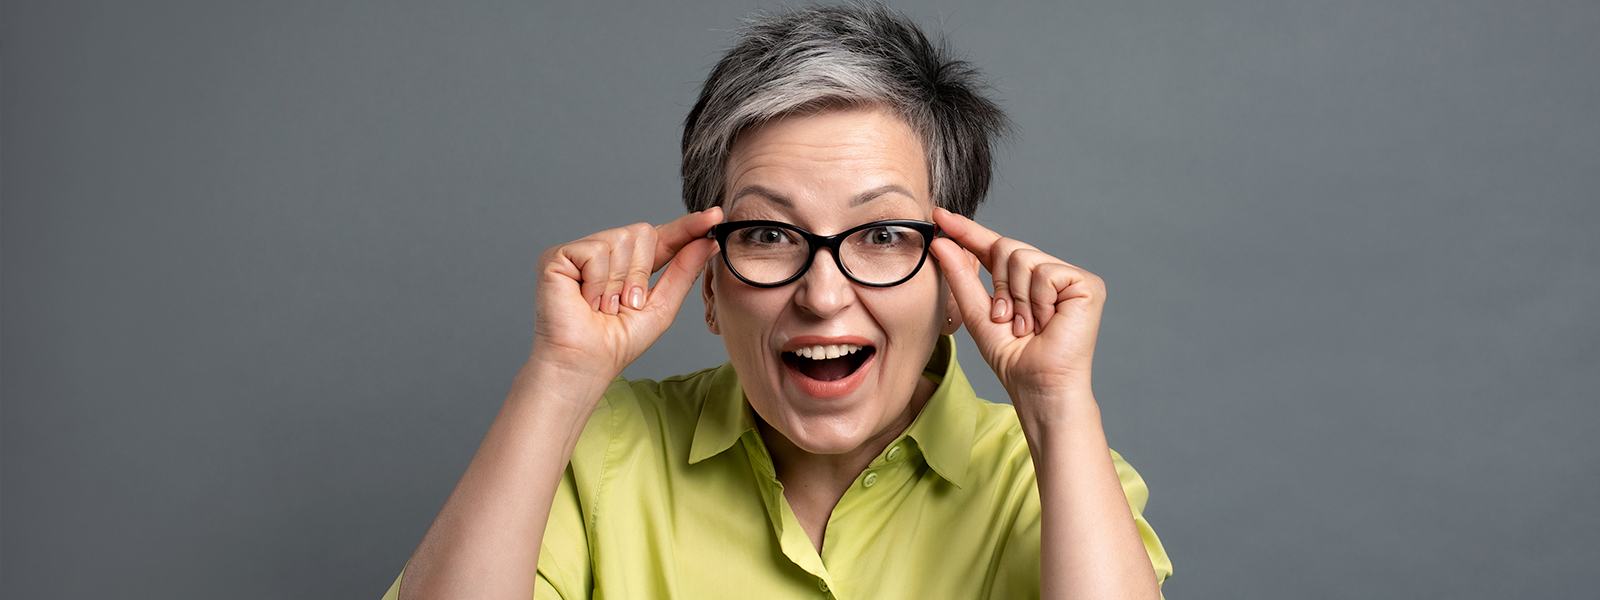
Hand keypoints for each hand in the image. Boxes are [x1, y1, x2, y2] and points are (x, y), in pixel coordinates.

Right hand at [531, 207, 722, 379]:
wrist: (585, 363)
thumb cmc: (618, 342)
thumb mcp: (662, 307)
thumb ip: (684, 271)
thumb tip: (709, 242)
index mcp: (630, 264)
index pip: (662, 236)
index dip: (687, 226)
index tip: (715, 215)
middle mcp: (605, 252)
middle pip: (643, 232)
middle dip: (642, 273)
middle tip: (625, 304)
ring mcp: (580, 252)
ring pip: (621, 239)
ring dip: (619, 283)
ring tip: (603, 306)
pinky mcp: (558, 256)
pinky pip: (596, 251)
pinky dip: (598, 282)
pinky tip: (586, 301)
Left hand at [930, 207, 1105, 417]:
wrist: (1039, 386)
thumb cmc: (1012, 358)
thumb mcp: (977, 313)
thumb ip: (961, 276)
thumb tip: (941, 242)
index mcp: (1023, 280)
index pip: (992, 246)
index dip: (967, 231)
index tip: (938, 216)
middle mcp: (1048, 273)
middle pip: (1007, 248)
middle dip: (999, 286)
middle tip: (1008, 319)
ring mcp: (1069, 277)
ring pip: (1023, 258)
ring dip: (1017, 298)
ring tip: (1029, 325)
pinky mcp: (1087, 284)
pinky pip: (1046, 272)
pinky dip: (1038, 300)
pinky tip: (1048, 322)